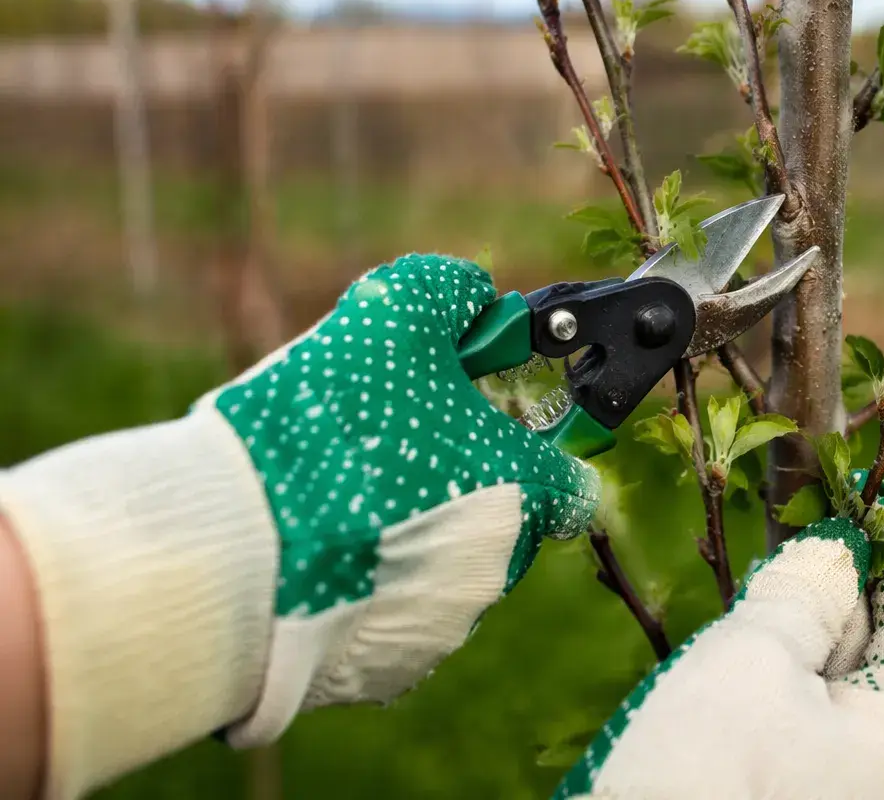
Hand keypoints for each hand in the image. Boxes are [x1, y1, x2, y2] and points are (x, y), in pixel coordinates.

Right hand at [0, 253, 598, 798]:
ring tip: (329, 496)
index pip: (569, 476)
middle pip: (494, 517)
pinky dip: (357, 585)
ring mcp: (441, 629)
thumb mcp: (392, 314)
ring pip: (435, 568)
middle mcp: (499, 571)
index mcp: (526, 493)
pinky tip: (306, 550)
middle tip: (379, 444)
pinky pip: (382, 615)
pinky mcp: (379, 674)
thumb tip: (473, 298)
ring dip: (401, 533)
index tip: (479, 415)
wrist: (230, 551)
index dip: (529, 439)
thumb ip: (450, 292)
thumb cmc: (329, 428)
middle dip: (450, 481)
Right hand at [554, 518, 883, 799]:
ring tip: (760, 596)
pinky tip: (732, 671)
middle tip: (803, 537)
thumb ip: (803, 593)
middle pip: (875, 658)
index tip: (867, 502)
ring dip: (797, 643)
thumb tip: (837, 550)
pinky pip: (797, 738)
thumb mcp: (753, 656)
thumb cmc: (705, 770)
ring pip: (830, 698)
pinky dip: (774, 692)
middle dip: (840, 595)